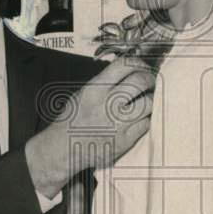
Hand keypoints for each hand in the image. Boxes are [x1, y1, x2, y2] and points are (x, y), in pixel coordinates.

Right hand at [26, 57, 155, 198]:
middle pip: (141, 82)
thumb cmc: (73, 119)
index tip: (142, 68)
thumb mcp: (83, 93)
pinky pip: (146, 124)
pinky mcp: (125, 141)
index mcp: (95, 89)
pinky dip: (145, 120)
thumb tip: (129, 71)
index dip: (138, 64)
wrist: (63, 149)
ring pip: (149, 104)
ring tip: (144, 102)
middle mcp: (107, 104)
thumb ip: (105, 82)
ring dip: (150, 100)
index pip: (125, 65)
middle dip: (149, 80)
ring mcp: (118, 124)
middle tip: (149, 83)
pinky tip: (138, 119)